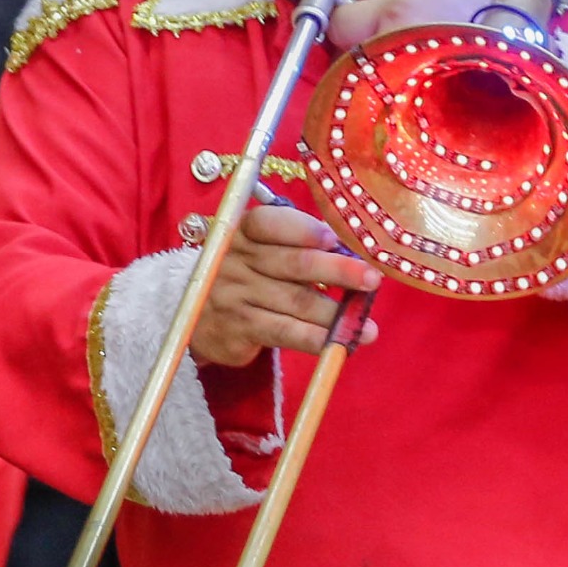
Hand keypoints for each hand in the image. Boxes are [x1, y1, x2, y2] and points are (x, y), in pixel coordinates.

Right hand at [191, 202, 378, 367]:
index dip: (303, 230)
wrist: (195, 317)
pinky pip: (284, 332)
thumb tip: (350, 254)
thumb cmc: (243, 276)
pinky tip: (340, 343)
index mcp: (243, 232)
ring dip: (336, 314)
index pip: (270, 223)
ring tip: (368, 324)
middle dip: (337, 270)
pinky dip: (315, 339)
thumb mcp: (257, 252)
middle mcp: (236, 261)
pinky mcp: (240, 329)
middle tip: (372, 279)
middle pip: (293, 264)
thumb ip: (294, 247)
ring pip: (295, 302)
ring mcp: (236, 296)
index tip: (333, 237)